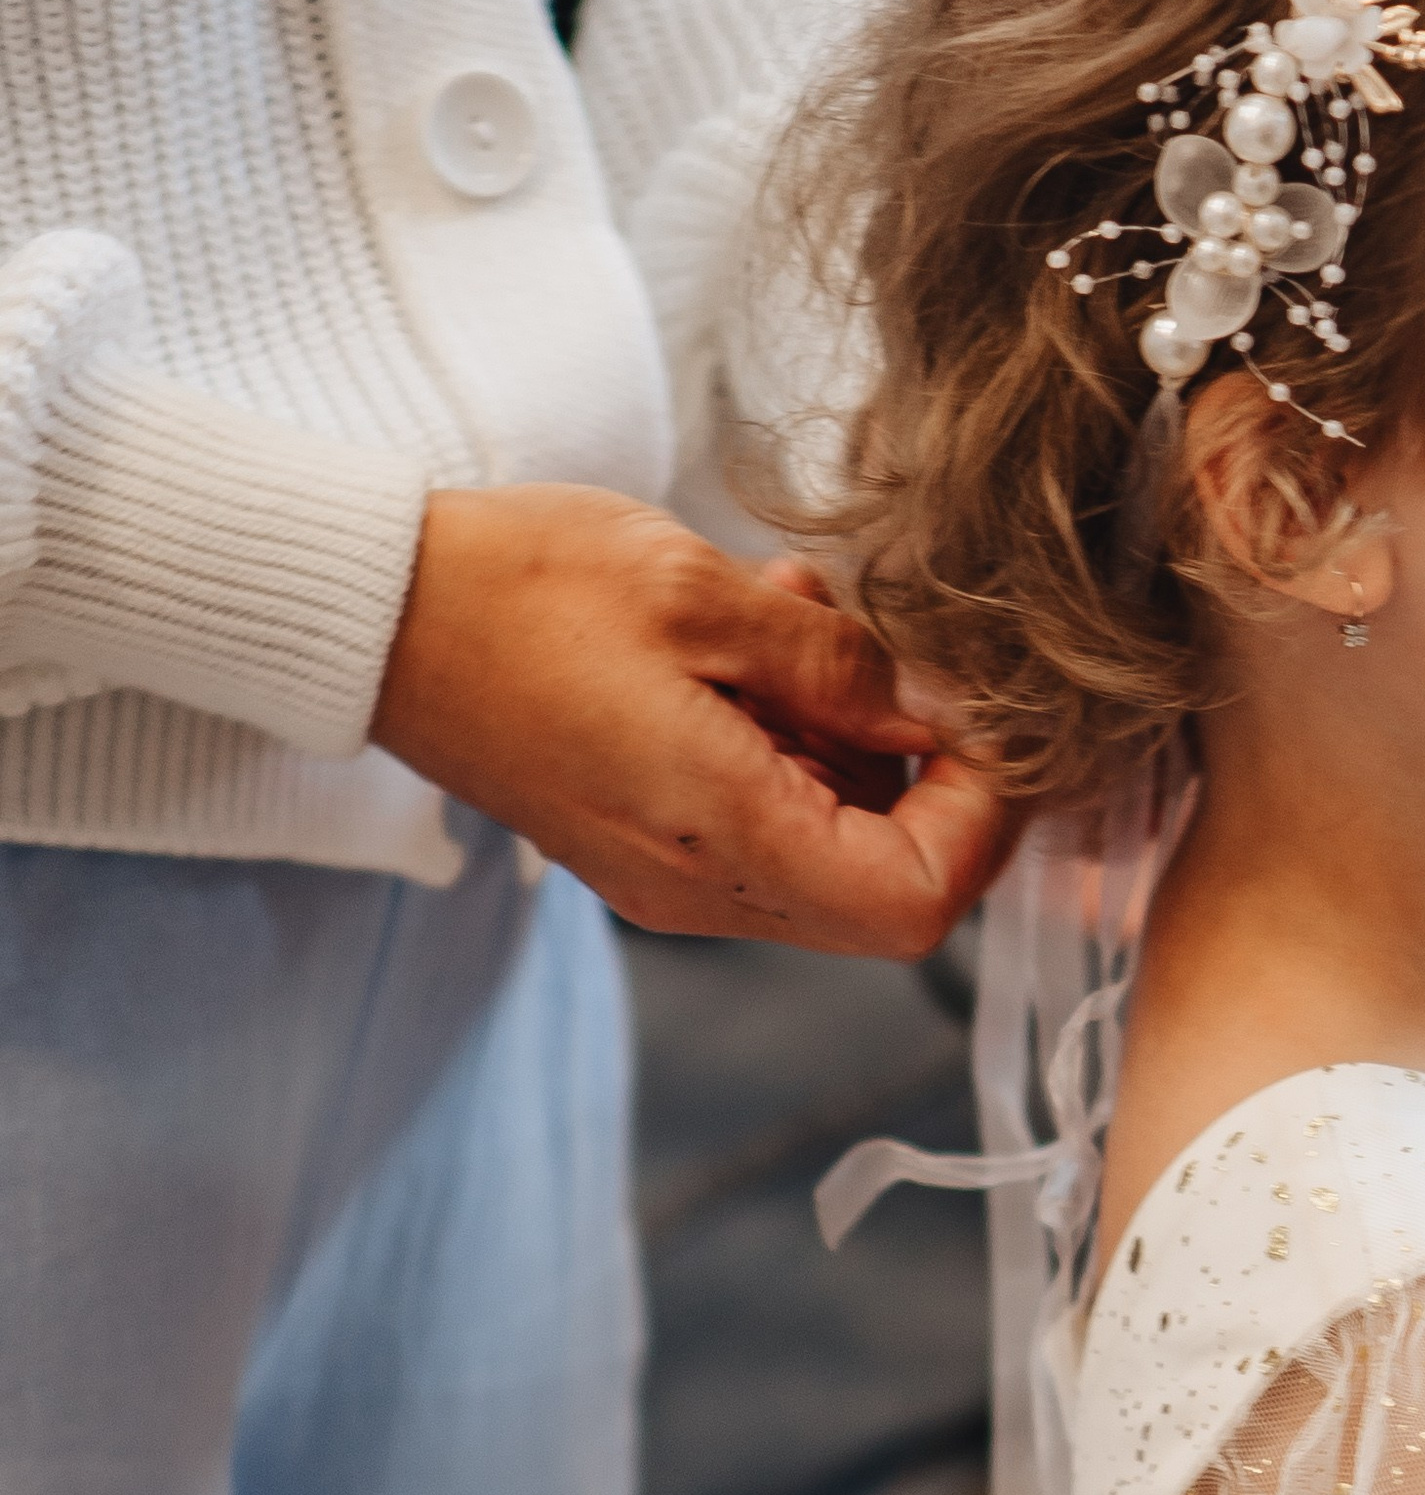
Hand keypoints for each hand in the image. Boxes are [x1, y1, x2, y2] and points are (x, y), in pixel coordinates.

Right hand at [371, 486, 1010, 953]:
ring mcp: (668, 877)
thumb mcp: (705, 594)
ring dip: (844, 741)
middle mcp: (700, 890)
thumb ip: (841, 670)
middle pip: (881, 887)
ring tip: (793, 620)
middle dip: (911, 770)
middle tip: (871, 648)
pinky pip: (761, 821)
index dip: (979, 824)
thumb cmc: (519, 589)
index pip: (916, 904)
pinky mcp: (643, 843)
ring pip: (826, 847)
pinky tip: (747, 645)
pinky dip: (786, 744)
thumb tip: (934, 716)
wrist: (374, 611)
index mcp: (723, 838)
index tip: (978, 725)